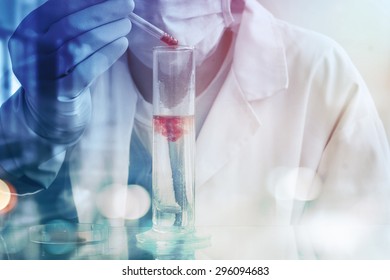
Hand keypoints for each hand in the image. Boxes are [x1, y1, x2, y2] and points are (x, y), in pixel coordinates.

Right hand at [8, 0, 133, 143]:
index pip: (55, 9)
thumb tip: (103, 3)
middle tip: (126, 5)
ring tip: (126, 25)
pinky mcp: (60, 94)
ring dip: (106, 33)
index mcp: (26, 34)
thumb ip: (70, 26)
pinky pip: (86, 70)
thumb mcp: (56, 47)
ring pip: (77, 47)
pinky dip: (106, 54)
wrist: (49, 115)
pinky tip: (122, 44)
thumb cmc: (59, 75)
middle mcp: (29, 53)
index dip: (85, 0)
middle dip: (101, 12)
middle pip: (68, 26)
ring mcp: (42, 75)